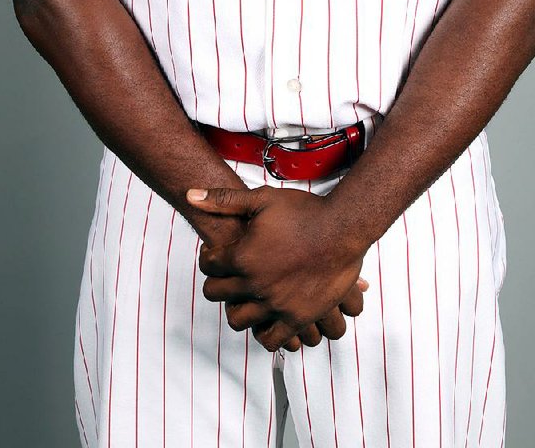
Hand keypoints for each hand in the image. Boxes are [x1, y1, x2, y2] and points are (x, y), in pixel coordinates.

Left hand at [187, 185, 366, 351]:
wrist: (343, 228)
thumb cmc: (305, 212)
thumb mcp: (262, 199)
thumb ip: (224, 200)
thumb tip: (191, 195)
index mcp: (243, 256)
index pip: (209, 265)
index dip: (210, 258)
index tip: (217, 256)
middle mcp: (255, 284)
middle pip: (217, 294)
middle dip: (217, 284)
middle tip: (226, 278)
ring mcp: (276, 304)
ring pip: (238, 320)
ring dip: (236, 309)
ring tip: (245, 299)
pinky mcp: (297, 318)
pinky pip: (270, 339)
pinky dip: (264, 332)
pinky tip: (267, 318)